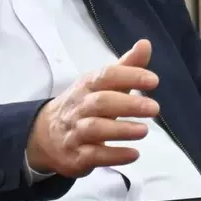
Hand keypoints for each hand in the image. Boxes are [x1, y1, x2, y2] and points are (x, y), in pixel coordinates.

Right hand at [26, 39, 159, 177]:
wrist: (46, 135)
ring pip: (96, 128)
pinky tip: (133, 154)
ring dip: (121, 129)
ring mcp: (76, 132)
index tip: (153, 80)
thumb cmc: (83, 104)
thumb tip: (145, 43)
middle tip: (154, 108)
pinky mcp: (77, 156)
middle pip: (101, 102)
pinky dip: (114, 155)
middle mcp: (80, 106)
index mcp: (88, 85)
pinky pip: (93, 155)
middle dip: (128, 104)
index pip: (106, 76)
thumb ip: (126, 66)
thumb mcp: (102, 84)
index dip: (129, 76)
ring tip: (144, 130)